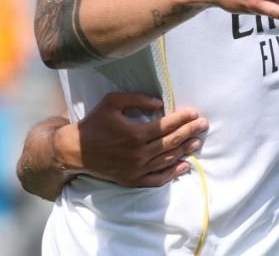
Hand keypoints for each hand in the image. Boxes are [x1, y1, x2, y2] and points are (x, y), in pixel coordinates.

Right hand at [59, 92, 207, 186]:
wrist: (74, 151)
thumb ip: (136, 99)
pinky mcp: (132, 180)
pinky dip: (172, 173)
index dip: (182, 119)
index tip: (194, 113)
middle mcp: (137, 153)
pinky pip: (156, 179)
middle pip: (170, 142)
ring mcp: (135, 169)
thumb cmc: (94, 123)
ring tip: (197, 142)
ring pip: (166, 159)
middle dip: (189, 132)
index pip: (166, 126)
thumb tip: (159, 102)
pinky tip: (184, 166)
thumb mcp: (112, 102)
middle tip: (204, 125)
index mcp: (134, 134)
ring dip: (184, 151)